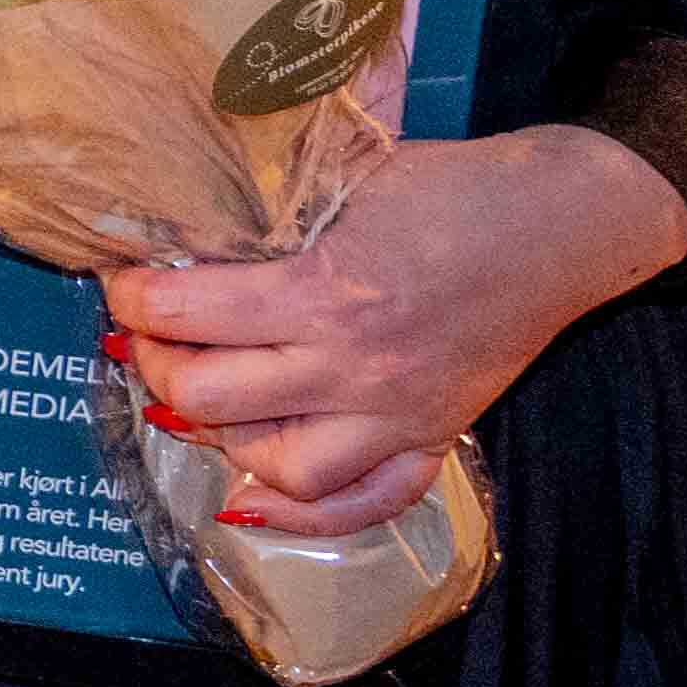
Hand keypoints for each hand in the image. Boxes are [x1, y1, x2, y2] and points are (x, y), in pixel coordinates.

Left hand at [101, 121, 686, 533]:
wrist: (559, 223)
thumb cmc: (449, 187)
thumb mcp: (345, 173)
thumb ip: (264, 199)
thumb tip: (173, 211)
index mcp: (325, 292)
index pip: (184, 316)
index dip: (133, 298)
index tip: (126, 282)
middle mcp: (356, 367)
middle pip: (207, 398)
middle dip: (157, 363)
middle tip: (151, 337)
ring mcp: (397, 414)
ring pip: (274, 466)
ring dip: (220, 438)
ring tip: (201, 397)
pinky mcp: (434, 438)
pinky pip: (363, 505)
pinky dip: (301, 513)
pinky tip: (251, 495)